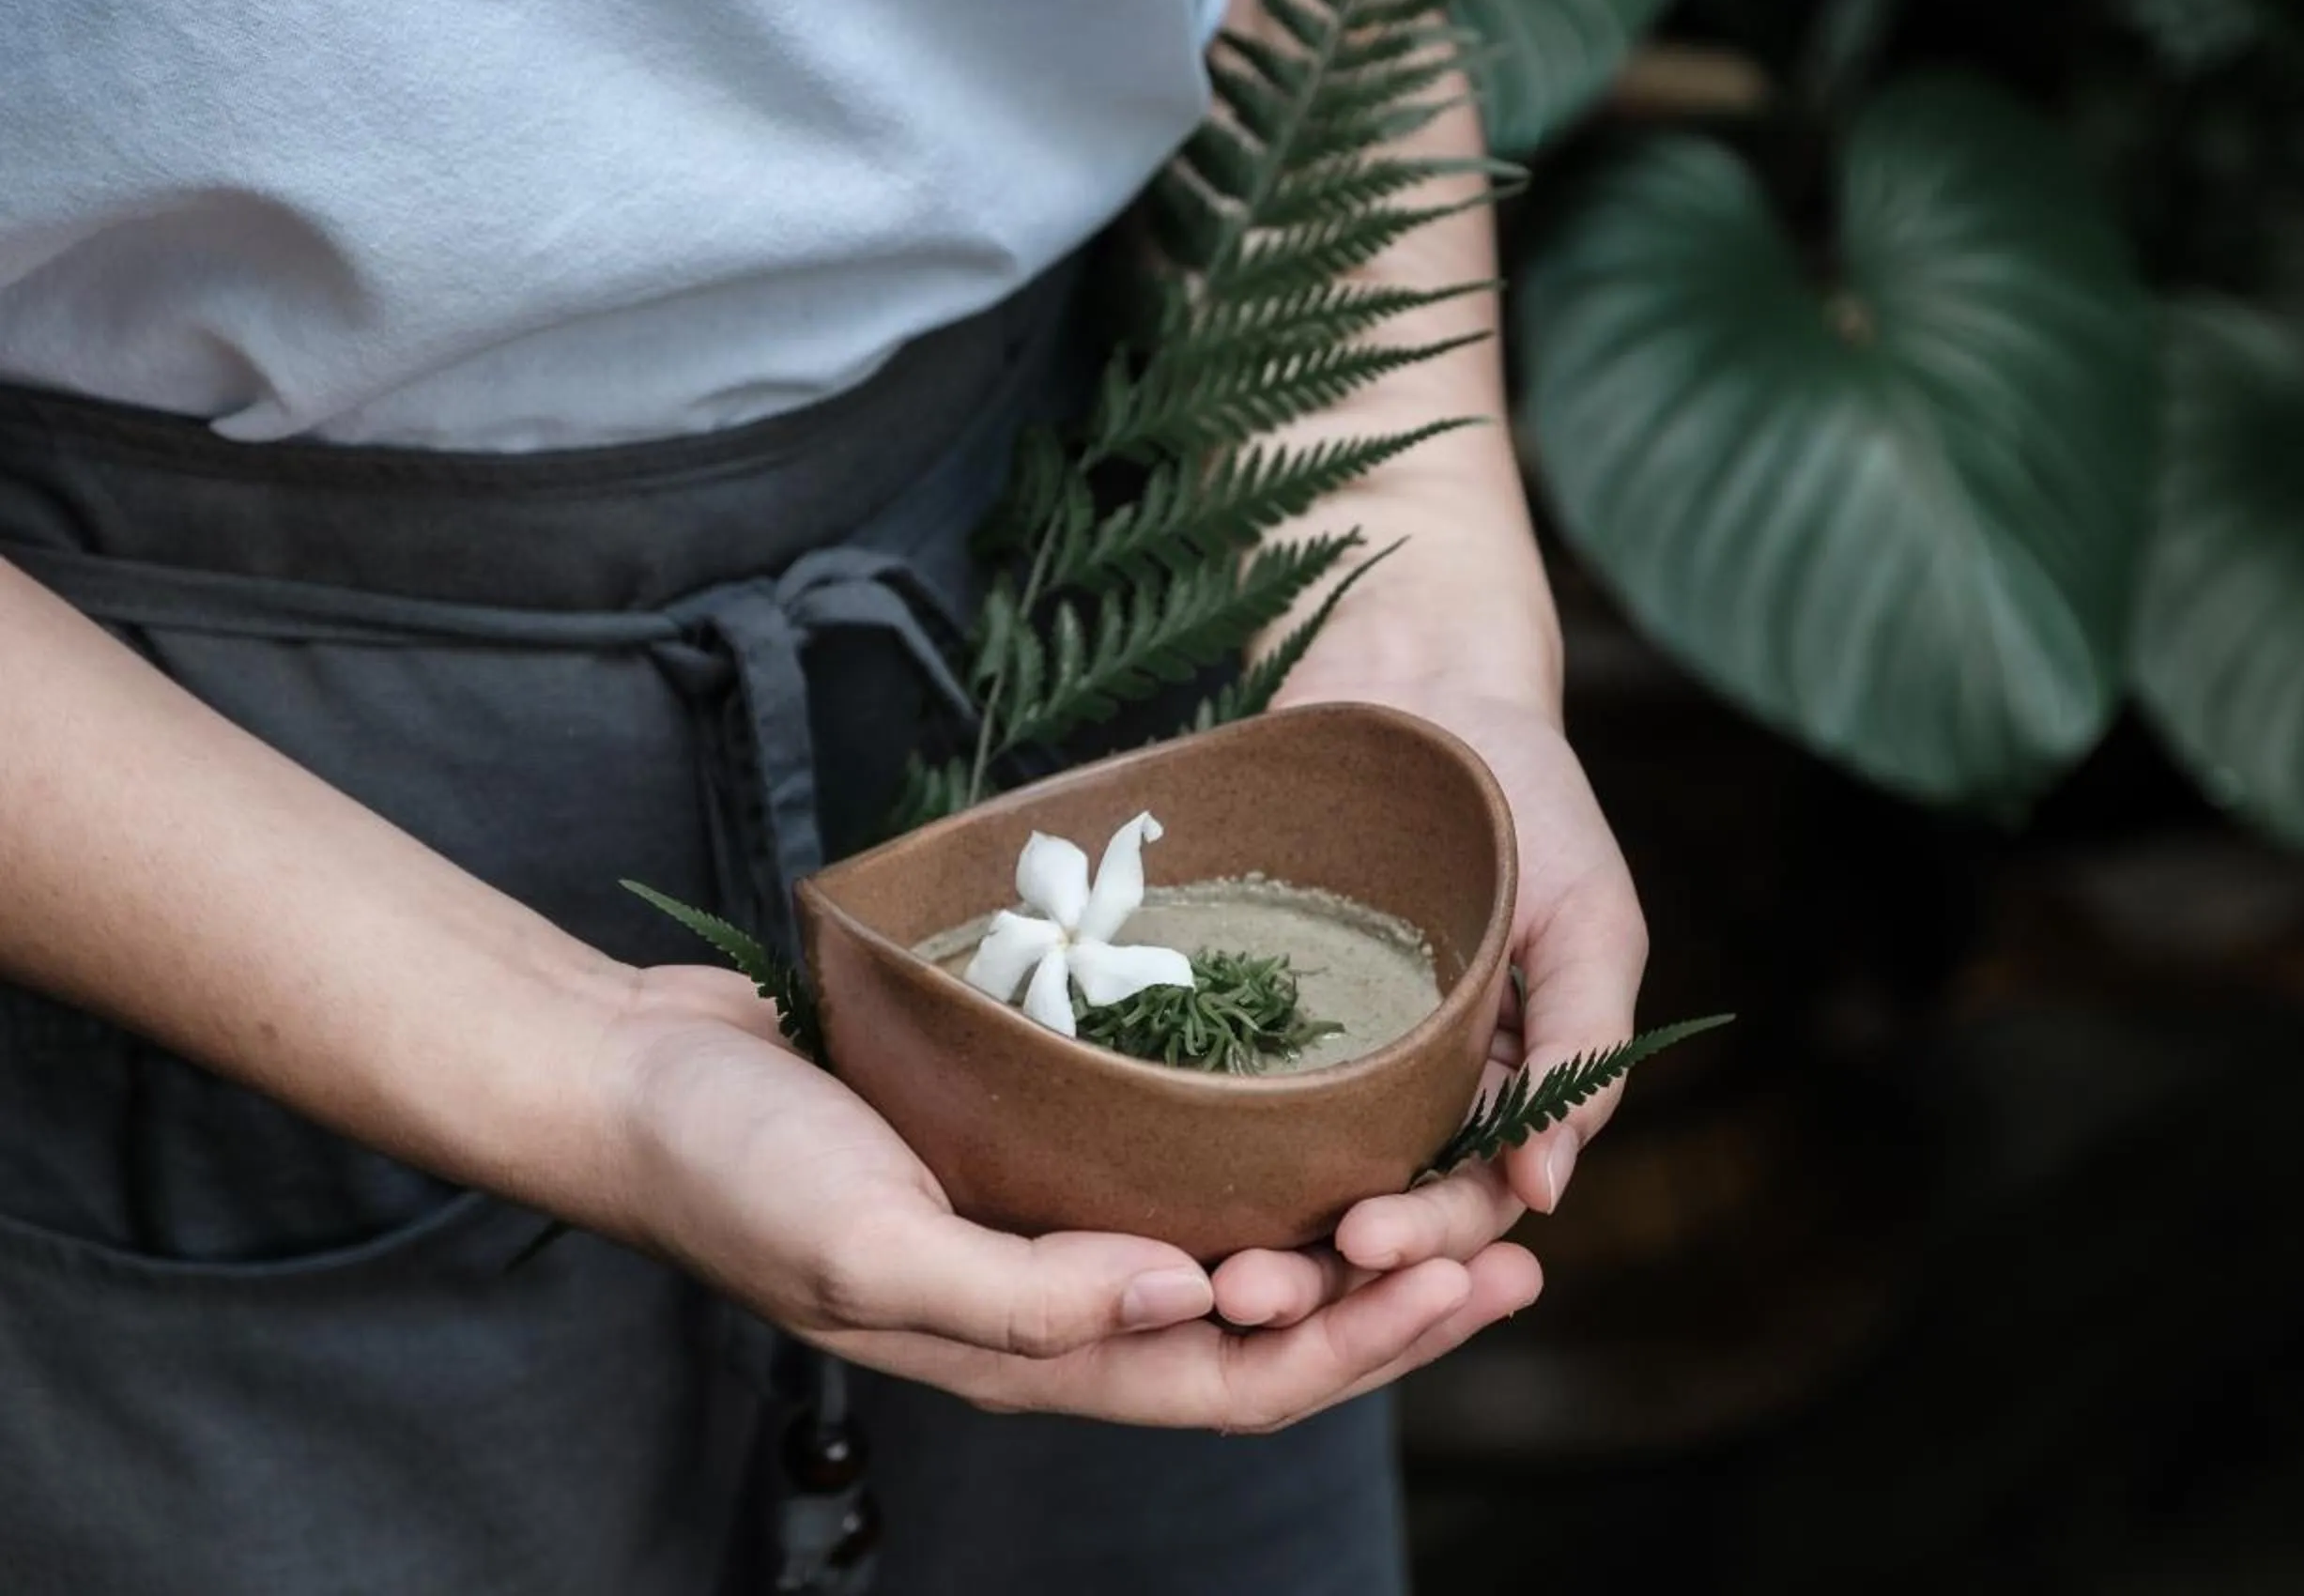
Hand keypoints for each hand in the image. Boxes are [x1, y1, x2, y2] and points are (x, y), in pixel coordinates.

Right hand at [591, 966, 1541, 1430]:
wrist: (637, 1074)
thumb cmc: (735, 1166)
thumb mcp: (867, 1244)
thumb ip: (1018, 1297)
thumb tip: (1187, 1305)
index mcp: (1033, 1353)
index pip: (1238, 1380)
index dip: (1362, 1347)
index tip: (1471, 1282)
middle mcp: (1061, 1306)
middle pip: (1264, 1335)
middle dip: (1395, 1308)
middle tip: (1516, 1249)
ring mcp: (1048, 1231)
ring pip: (1234, 1261)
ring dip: (1348, 1241)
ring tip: (1451, 1192)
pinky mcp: (1033, 1151)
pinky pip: (1179, 1179)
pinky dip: (1264, 1168)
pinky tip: (1314, 1117)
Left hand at [1210, 675, 1646, 1328]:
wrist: (1413, 679)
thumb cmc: (1521, 792)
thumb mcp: (1590, 913)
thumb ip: (1584, 1044)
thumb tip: (1548, 1190)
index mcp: (1502, 1087)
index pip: (1471, 1200)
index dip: (1427, 1240)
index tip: (1368, 1247)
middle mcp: (1414, 1090)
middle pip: (1374, 1214)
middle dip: (1323, 1270)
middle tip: (1254, 1296)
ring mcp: (1331, 1057)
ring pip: (1297, 1180)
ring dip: (1258, 1236)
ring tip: (1201, 1267)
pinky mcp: (1253, 1012)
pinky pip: (1229, 1097)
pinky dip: (1203, 1148)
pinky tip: (1150, 1181)